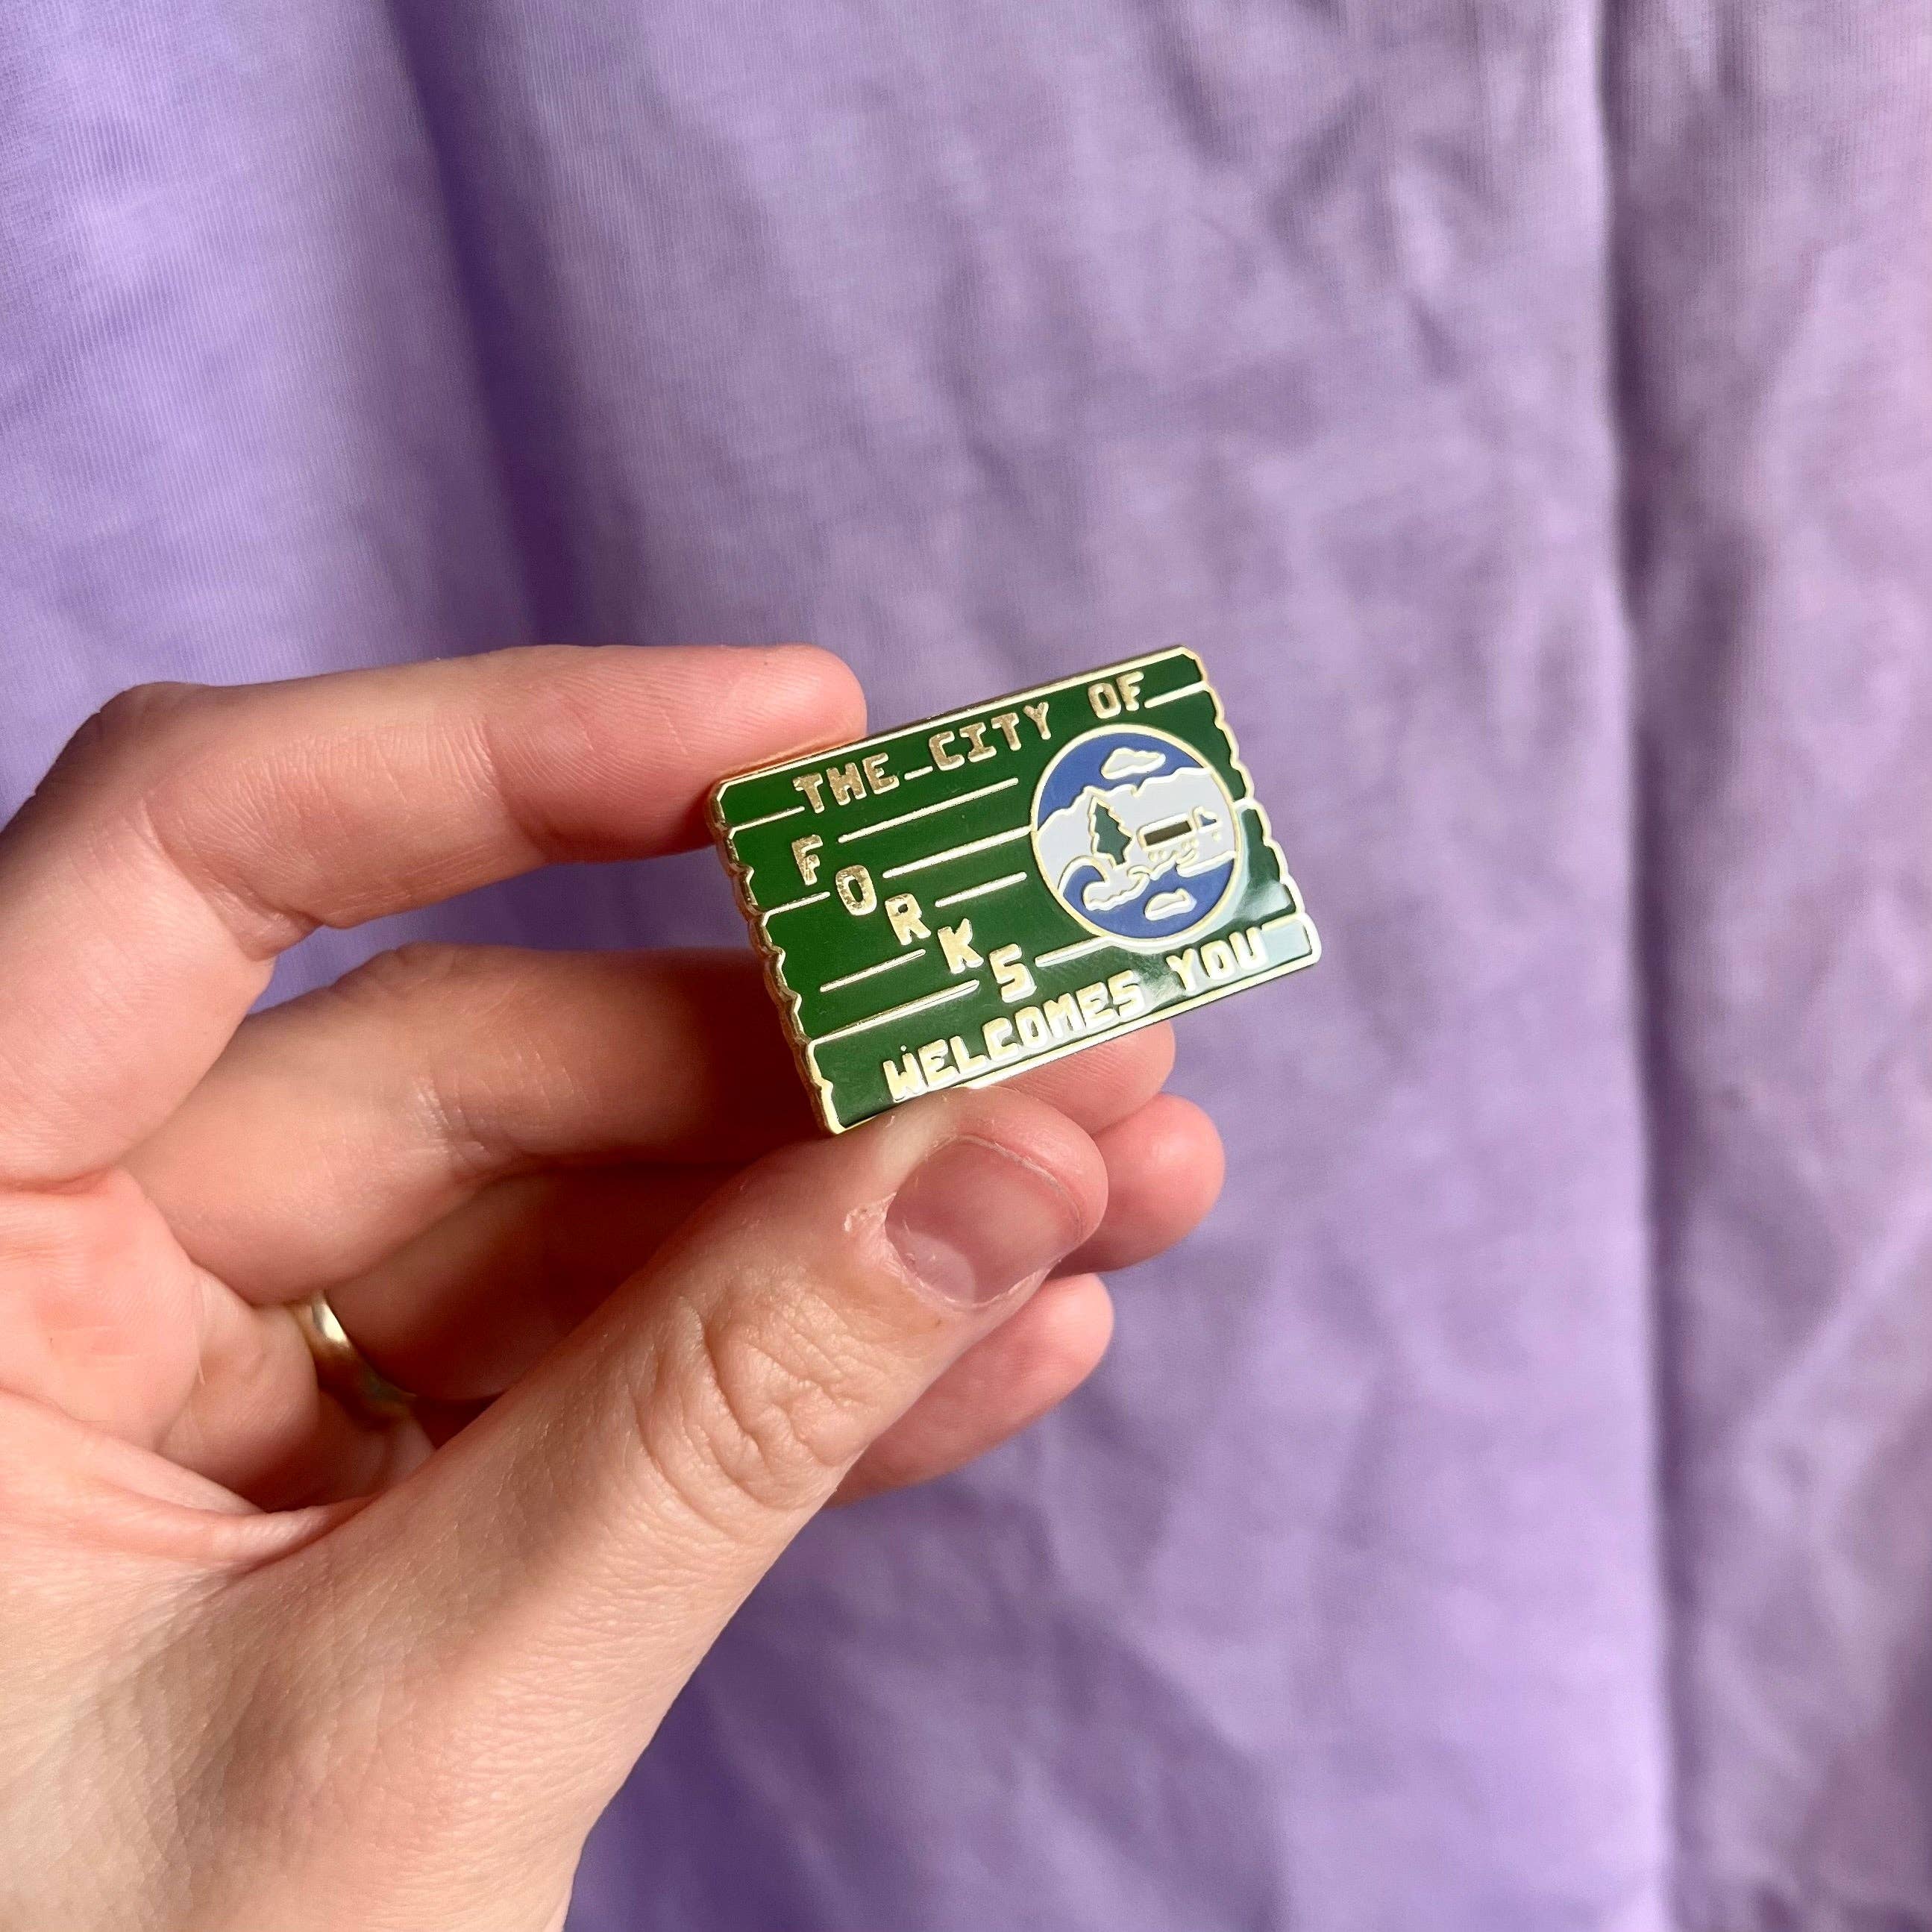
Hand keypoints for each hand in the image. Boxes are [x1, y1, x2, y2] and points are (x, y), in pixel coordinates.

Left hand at [0, 647, 1221, 1930]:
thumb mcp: (406, 1745)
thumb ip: (719, 1433)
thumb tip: (1007, 1162)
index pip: (215, 849)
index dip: (526, 748)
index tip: (820, 731)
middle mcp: (55, 1275)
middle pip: (477, 1045)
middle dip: (807, 1049)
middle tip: (1078, 1022)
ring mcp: (215, 1403)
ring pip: (575, 1220)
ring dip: (857, 1209)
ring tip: (1124, 1173)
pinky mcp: (346, 1517)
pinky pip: (588, 1385)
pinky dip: (796, 1376)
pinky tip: (1013, 1341)